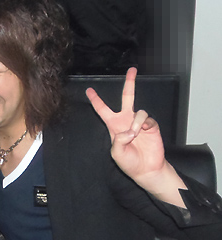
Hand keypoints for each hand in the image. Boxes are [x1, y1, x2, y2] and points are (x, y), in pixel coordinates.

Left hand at [86, 67, 185, 204]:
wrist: (146, 169)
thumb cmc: (129, 162)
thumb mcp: (116, 154)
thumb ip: (118, 141)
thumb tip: (128, 131)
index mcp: (113, 126)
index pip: (102, 109)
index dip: (96, 100)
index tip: (89, 90)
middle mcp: (126, 120)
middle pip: (127, 97)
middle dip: (129, 83)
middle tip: (132, 70)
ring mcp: (139, 122)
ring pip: (138, 111)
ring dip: (135, 122)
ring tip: (135, 134)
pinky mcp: (151, 126)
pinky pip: (147, 118)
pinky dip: (143, 124)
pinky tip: (142, 132)